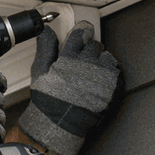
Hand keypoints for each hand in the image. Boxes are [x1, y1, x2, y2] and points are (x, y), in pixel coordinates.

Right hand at [19, 21, 120, 154]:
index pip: (81, 33)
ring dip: (99, 62)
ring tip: (89, 75)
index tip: (82, 34)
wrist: (60, 124)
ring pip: (106, 57)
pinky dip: (108, 74)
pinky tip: (97, 83)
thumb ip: (45, 48)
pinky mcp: (112, 87)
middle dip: (88, 51)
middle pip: (94, 45)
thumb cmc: (48, 100)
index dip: (81, 32)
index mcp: (69, 57)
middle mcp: (87, 64)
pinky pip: (115, 71)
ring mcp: (102, 75)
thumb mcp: (40, 72)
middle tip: (81, 63)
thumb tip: (45, 31)